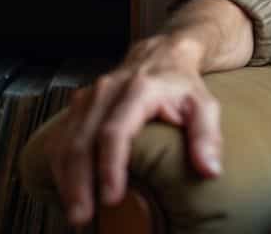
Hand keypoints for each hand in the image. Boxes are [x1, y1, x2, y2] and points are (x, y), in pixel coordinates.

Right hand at [45, 34, 221, 225]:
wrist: (162, 55)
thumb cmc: (182, 85)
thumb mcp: (204, 105)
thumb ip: (207, 137)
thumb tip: (210, 171)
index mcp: (139, 89)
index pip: (115, 132)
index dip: (110, 166)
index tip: (111, 197)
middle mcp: (107, 91)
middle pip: (83, 140)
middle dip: (80, 182)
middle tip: (83, 216)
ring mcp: (88, 97)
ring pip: (66, 141)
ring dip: (65, 179)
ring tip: (75, 212)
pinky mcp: (77, 106)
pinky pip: (60, 138)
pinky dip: (60, 168)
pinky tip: (67, 191)